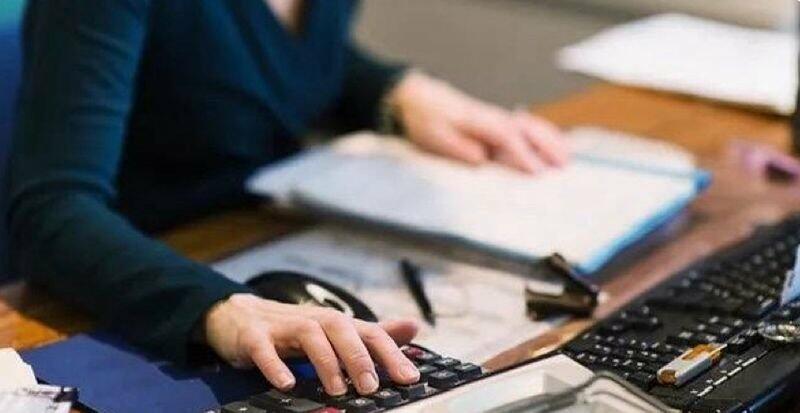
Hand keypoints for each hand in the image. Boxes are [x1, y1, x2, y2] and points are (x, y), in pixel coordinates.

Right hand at [204, 294, 419, 395]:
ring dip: (325, 361)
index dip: (390, 353)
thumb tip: (412, 327)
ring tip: (337, 389)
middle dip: (358, 356)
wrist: (237, 316)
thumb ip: (371, 334)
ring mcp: (281, 326)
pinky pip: (264, 348)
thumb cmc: (291, 329)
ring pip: (308, 334)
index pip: (368, 332)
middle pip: (340, 328)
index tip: (409, 377)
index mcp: (334, 323)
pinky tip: (287, 384)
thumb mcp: (333, 332)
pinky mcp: (253, 337)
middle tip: (371, 386)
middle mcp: (312, 320)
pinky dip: (275, 365)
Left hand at [389, 71, 569, 173]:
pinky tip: (553, 147)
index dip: (524, 155)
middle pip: (528, 128)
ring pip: (531, 126)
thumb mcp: (435, 136)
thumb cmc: (428, 119)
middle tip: (565, 165)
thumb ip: (459, 148)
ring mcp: (498, 119)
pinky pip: (526, 128)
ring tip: (567, 158)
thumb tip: (482, 159)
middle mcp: (494, 118)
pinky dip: (543, 136)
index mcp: (479, 121)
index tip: (538, 173)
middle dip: (548, 145)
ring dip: (551, 140)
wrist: (419, 99)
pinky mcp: (497, 124)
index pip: (508, 137)